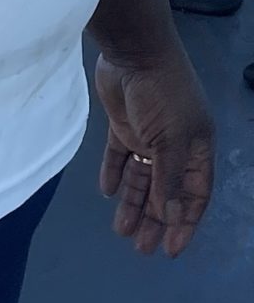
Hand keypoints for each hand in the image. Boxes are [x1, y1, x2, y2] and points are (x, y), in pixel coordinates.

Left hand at [95, 45, 214, 255]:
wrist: (134, 53)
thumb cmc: (163, 95)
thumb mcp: (172, 140)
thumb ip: (169, 179)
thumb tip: (170, 216)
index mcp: (197, 150)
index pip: (194, 195)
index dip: (184, 223)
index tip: (171, 250)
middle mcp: (175, 146)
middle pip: (166, 192)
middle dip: (155, 220)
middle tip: (141, 248)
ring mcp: (148, 135)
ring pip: (141, 177)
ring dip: (133, 203)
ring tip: (121, 230)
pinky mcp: (123, 124)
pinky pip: (119, 155)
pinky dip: (113, 173)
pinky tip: (106, 192)